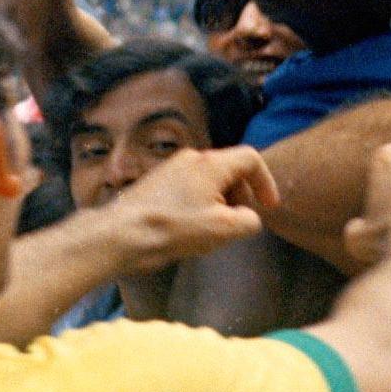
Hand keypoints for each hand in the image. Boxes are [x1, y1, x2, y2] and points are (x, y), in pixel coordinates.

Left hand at [111, 146, 280, 274]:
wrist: (122, 234)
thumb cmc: (175, 228)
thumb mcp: (223, 229)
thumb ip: (248, 220)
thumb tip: (248, 216)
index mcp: (212, 163)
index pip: (250, 159)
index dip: (265, 182)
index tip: (268, 207)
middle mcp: (192, 157)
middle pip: (229, 167)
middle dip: (242, 193)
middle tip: (240, 220)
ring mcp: (171, 167)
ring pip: (208, 178)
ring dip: (220, 199)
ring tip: (215, 227)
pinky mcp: (156, 181)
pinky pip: (189, 185)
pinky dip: (200, 201)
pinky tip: (190, 226)